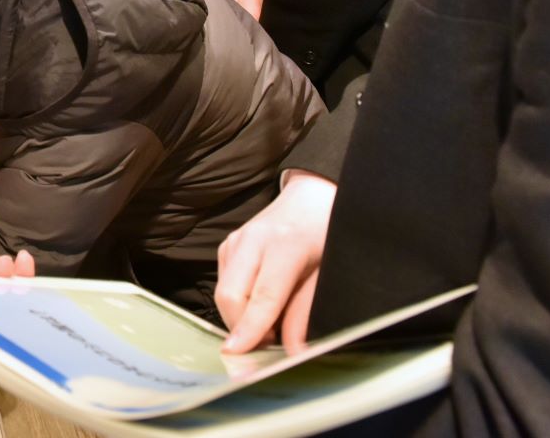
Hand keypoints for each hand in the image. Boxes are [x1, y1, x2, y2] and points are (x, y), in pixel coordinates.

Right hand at [216, 173, 335, 353]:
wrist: (310, 196)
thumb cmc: (325, 233)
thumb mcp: (326, 271)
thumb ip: (305, 311)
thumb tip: (294, 351)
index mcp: (285, 245)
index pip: (263, 296)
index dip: (250, 328)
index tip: (236, 353)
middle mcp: (253, 240)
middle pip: (230, 296)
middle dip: (241, 328)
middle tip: (269, 341)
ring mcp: (236, 240)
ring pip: (223, 292)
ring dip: (239, 316)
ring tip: (268, 320)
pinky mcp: (227, 244)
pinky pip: (224, 283)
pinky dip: (237, 302)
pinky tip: (258, 301)